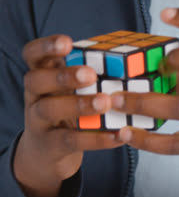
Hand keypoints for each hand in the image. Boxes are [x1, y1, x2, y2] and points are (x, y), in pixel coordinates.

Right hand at [14, 34, 123, 196]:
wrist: (45, 154)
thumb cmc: (65, 110)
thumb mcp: (68, 89)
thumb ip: (85, 74)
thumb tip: (127, 61)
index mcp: (40, 75)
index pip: (32, 54)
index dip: (46, 46)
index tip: (67, 43)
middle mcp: (34, 96)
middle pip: (36, 80)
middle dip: (63, 76)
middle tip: (90, 74)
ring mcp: (38, 121)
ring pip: (50, 109)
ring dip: (78, 105)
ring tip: (104, 102)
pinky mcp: (50, 145)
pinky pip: (71, 140)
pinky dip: (95, 138)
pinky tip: (117, 135)